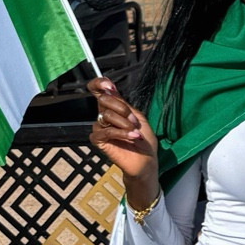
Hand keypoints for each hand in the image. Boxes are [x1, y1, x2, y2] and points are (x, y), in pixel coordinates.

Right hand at [87, 77, 160, 209]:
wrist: (146, 159)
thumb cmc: (143, 139)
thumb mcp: (137, 116)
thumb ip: (123, 103)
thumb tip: (109, 89)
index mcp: (113, 107)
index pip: (98, 90)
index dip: (99, 84)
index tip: (108, 85)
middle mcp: (104, 116)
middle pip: (104, 100)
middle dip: (122, 108)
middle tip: (134, 121)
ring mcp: (100, 128)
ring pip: (106, 115)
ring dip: (125, 123)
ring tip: (135, 133)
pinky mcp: (99, 141)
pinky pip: (106, 131)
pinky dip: (121, 133)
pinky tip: (133, 137)